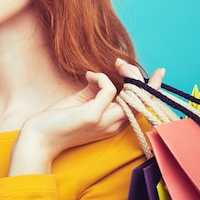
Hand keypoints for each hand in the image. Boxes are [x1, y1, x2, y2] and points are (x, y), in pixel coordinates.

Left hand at [8, 60, 164, 175]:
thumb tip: (101, 75)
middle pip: (142, 99)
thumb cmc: (57, 121)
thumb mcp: (80, 101)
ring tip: (115, 63)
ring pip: (133, 96)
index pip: (140, 106)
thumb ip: (94, 89)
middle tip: (121, 62)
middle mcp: (113, 124)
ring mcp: (105, 122)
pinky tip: (88, 75)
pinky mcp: (93, 116)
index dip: (153, 89)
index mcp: (112, 122)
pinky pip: (108, 90)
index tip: (160, 71)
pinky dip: (101, 78)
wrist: (38, 137)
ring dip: (128, 74)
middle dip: (137, 76)